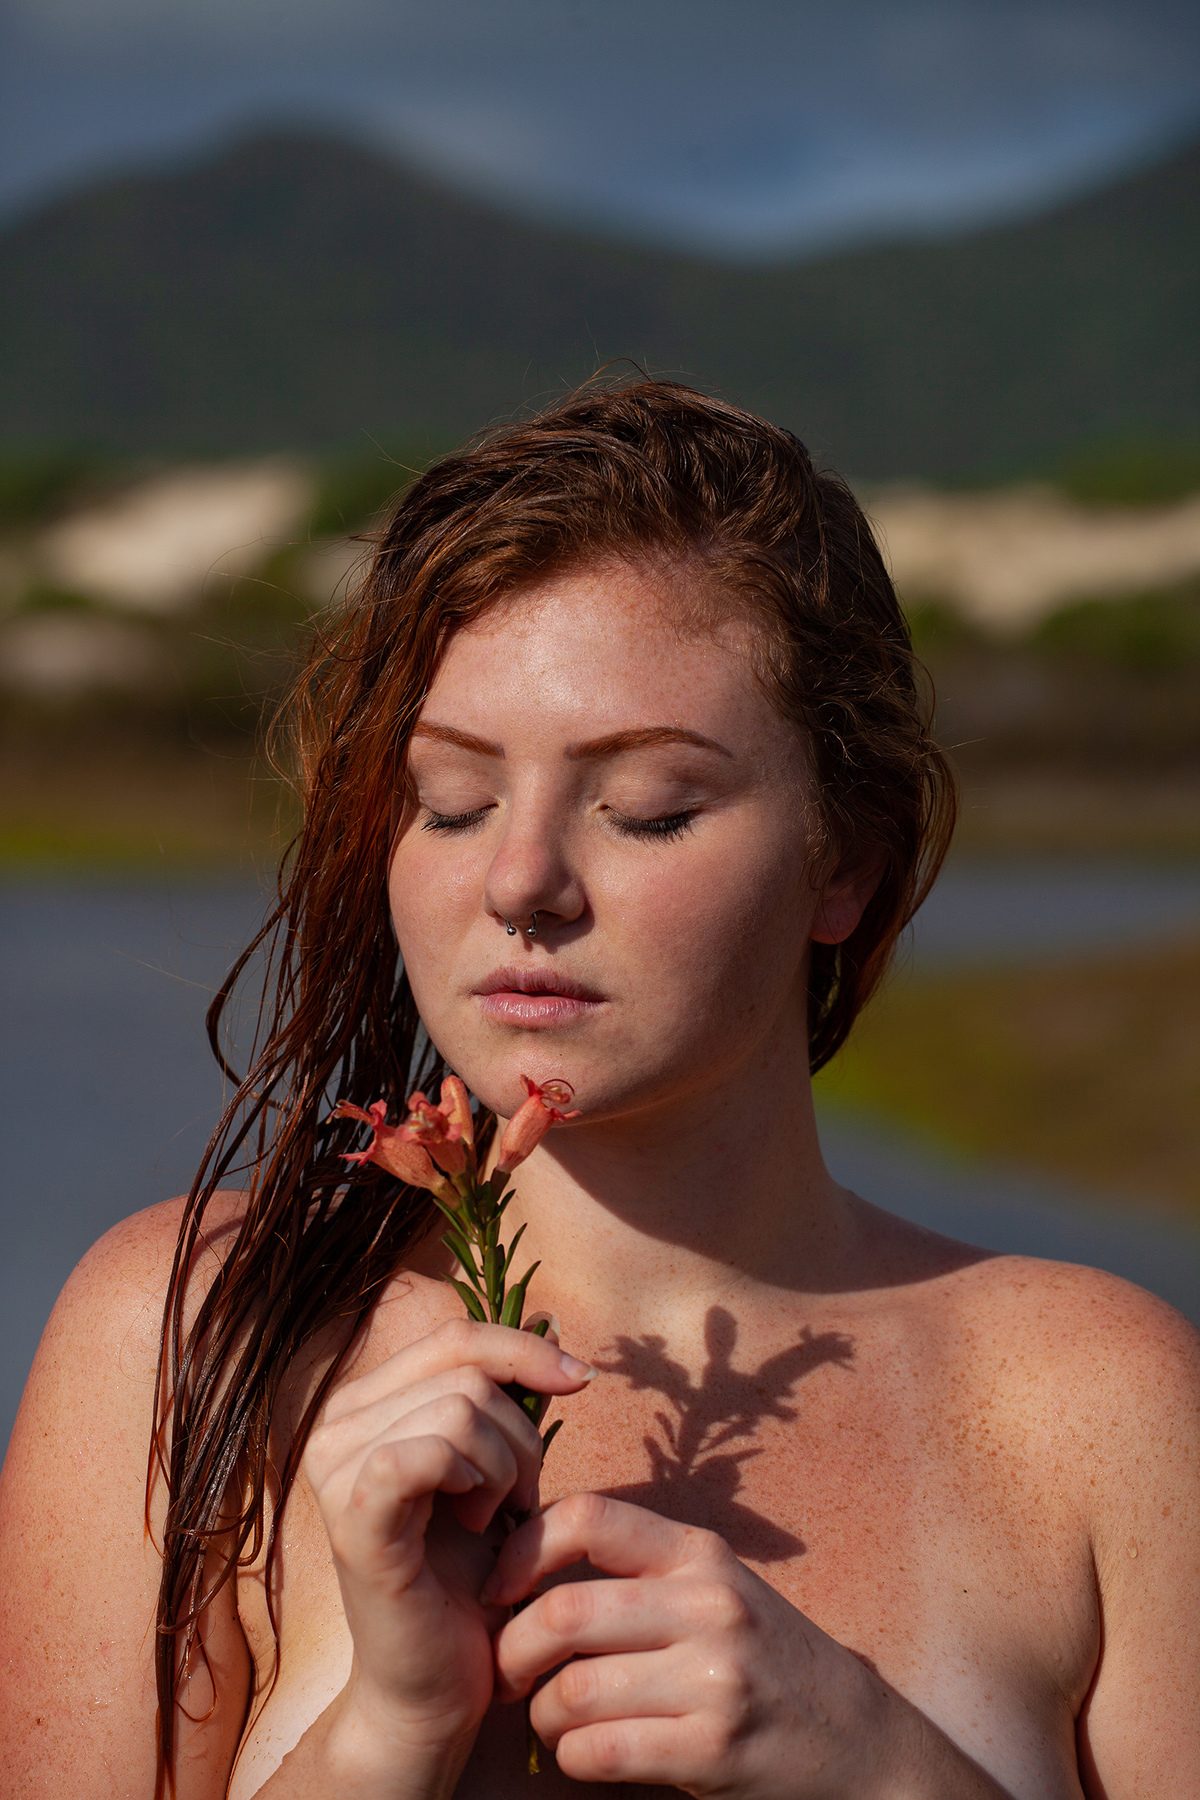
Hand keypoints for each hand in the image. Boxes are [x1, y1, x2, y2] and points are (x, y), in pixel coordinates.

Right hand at [301, 1320, 596, 1768]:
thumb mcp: (489, 1466)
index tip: (581, 1380)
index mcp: (360, 1405)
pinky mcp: (353, 1519)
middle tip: (518, 1500)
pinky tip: (475, 1519)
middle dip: (520, 1433)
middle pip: (464, 1370)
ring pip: (458, 1406)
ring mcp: (334, 1471)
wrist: (433, 1688)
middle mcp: (333, 1426)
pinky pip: (426, 1452)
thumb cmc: (464, 1577)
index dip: (524, 1349)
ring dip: (506, 1465)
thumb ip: (497, 1399)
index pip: (454, 1336)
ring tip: (495, 1519)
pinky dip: (472, 1477)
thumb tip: (551, 1329)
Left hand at [487, 1493, 902, 1798]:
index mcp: (698, 1552)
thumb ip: (636, 1570)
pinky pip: (600, 1751)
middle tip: (506, 1673)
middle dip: (512, 1650)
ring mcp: (716, 1677)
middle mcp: (708, 1603)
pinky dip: (571, 1757)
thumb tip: (519, 1560)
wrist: (852, 1737)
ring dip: (541, 1714)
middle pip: (563, 1612)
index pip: (587, 1517)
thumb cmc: (758, 1656)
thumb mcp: (711, 1588)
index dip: (521, 1548)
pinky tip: (582, 1754)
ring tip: (550, 1719)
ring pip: (573, 1691)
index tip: (496, 1589)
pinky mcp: (715, 1748)